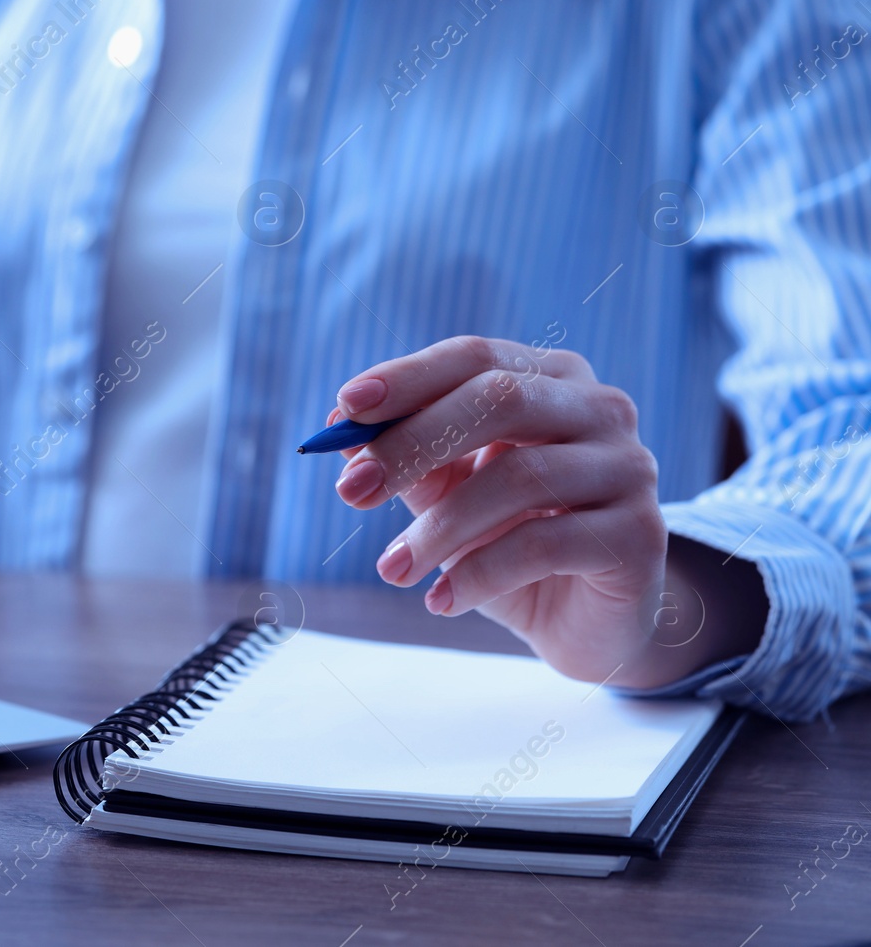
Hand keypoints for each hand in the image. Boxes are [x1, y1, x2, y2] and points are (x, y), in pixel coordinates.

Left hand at [330, 335, 761, 687]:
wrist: (586, 620)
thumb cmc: (510, 540)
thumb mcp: (449, 493)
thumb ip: (405, 457)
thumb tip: (338, 429)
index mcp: (552, 379)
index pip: (475, 358)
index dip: (408, 378)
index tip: (345, 409)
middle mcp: (600, 409)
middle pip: (499, 400)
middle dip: (413, 444)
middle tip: (352, 492)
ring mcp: (629, 467)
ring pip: (520, 477)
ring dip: (440, 527)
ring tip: (392, 569)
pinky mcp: (640, 534)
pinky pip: (545, 545)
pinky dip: (479, 573)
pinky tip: (440, 600)